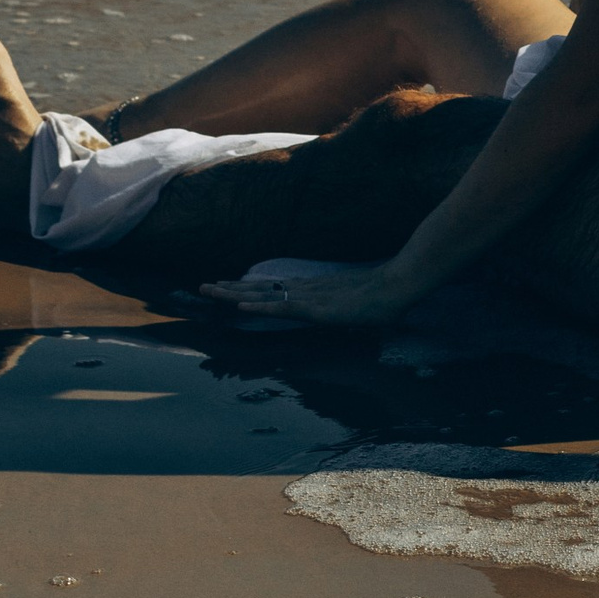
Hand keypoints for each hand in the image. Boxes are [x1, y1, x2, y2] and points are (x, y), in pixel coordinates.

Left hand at [200, 263, 412, 328]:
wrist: (396, 286)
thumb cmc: (380, 299)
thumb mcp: (353, 307)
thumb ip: (342, 308)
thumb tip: (341, 311)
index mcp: (309, 291)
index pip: (270, 291)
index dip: (246, 290)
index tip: (224, 288)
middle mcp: (303, 290)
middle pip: (259, 290)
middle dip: (229, 289)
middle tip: (202, 286)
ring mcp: (308, 298)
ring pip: (263, 296)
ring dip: (234, 294)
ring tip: (209, 290)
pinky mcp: (316, 308)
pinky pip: (282, 308)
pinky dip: (260, 308)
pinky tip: (242, 308)